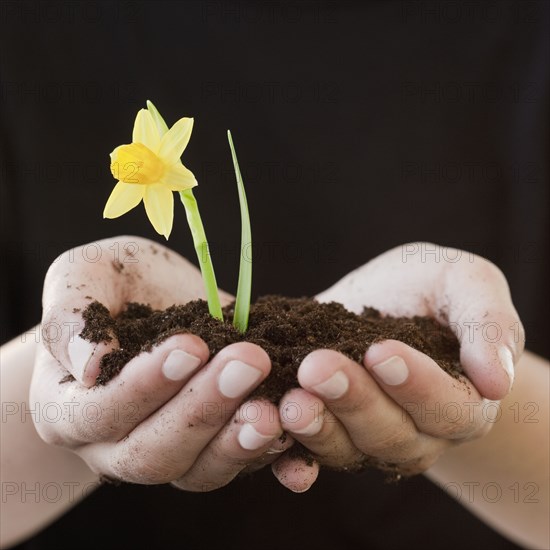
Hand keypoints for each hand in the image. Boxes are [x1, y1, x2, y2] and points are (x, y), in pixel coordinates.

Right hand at [32, 236, 291, 490]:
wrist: (147, 300)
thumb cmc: (109, 286)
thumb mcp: (82, 277)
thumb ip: (72, 317)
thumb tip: (90, 364)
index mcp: (71, 409)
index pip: (101, 413)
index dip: (145, 386)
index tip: (189, 346)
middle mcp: (115, 446)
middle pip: (155, 452)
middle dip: (204, 408)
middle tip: (248, 363)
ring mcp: (169, 451)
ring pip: (200, 470)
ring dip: (239, 440)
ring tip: (273, 408)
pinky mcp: (213, 444)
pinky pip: (239, 465)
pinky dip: (269, 454)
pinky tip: (293, 431)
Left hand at [272, 243, 524, 490]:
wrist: (390, 300)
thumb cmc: (434, 289)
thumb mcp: (468, 285)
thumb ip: (488, 325)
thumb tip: (495, 380)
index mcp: (461, 401)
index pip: (446, 407)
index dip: (415, 384)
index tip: (381, 351)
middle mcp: (417, 431)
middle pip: (389, 434)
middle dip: (353, 400)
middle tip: (318, 367)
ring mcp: (368, 435)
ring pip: (346, 446)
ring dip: (317, 426)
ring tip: (289, 399)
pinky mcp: (328, 427)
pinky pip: (310, 452)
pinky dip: (288, 452)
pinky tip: (265, 433)